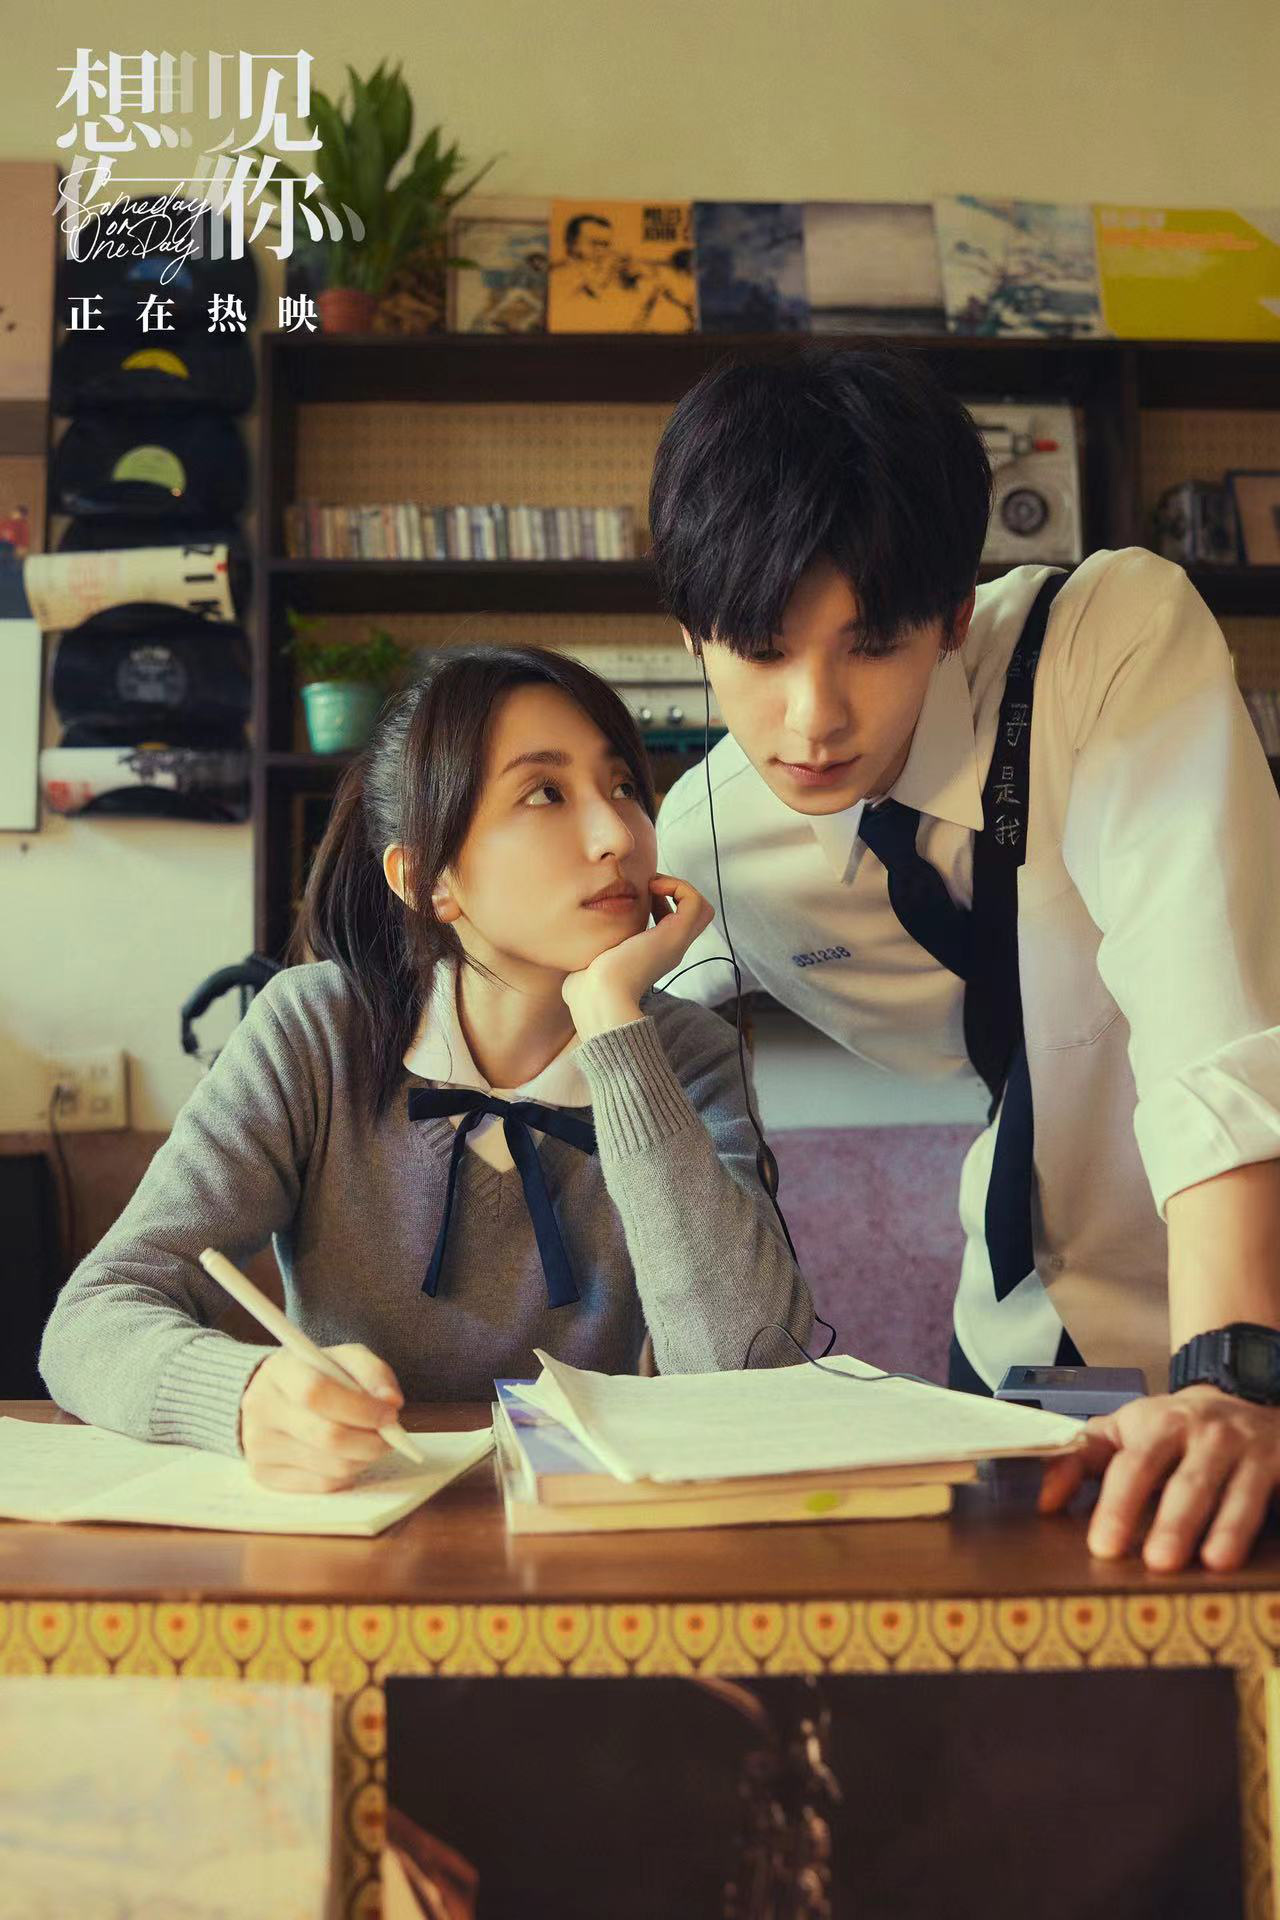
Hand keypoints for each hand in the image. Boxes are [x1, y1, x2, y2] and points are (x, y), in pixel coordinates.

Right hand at [239, 1342, 404, 1492]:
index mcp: (280, 1370)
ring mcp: (258, 1446)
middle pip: (327, 1437)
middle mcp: (262, 1408)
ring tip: (371, 1443)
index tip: (390, 1413)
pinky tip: (349, 1456)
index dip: (361, 1408)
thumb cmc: (315, 1375)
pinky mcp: (265, 1475)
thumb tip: (391, 1402)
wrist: (269, 1396)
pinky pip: (322, 1485)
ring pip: (330, 1466)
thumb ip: (372, 1372)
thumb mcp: (344, 1358)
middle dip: (371, 1441)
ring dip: (363, 1458)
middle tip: (390, 1436)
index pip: (317, 1393)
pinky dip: (347, 1474)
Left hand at [562, 872, 713, 1038]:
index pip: (672, 923)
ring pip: (701, 909)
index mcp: (652, 954)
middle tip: (649, 889)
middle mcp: (669, 949)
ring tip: (653, 886)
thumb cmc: (586, 984)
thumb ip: (594, 947)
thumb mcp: (593, 958)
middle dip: (675, 893)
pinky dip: (679, 887)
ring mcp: (675, 943)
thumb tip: (581, 946)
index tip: (636, 900)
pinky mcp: (675, 935)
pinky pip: (695, 901)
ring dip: (680, 888)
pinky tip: (653, 888)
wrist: (598, 995)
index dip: (660, 903)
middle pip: (693, 917)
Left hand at [1037, 1384, 1279, 1571]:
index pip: (1133, 1466)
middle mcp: (1206, 1434)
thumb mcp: (1126, 1432)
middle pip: (1188, 1482)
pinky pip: (1271, 1499)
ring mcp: (1249, 1451)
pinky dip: (1264, 1525)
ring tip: (1212, 1563)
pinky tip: (1257, 1555)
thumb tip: (1044, 1502)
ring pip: (1239, 1493)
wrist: (1244, 1396)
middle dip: (1173, 1522)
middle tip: (1156, 1562)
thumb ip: (1081, 1460)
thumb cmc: (1174, 1428)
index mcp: (1159, 1424)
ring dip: (1227, 1528)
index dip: (1118, 1506)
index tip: (1104, 1546)